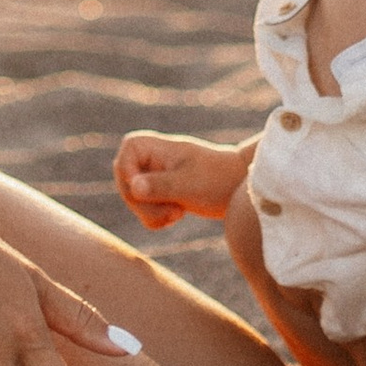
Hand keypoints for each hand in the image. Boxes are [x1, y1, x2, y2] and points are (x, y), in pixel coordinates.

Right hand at [114, 130, 252, 231]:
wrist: (241, 186)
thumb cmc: (219, 178)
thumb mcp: (189, 184)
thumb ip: (160, 186)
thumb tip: (134, 188)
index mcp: (156, 146)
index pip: (125, 156)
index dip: (129, 176)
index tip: (147, 191)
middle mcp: (152, 158)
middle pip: (125, 183)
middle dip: (144, 204)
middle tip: (174, 212)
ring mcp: (155, 176)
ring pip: (134, 200)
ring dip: (152, 214)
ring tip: (178, 213)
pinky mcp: (161, 192)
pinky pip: (144, 210)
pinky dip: (156, 219)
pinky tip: (177, 216)